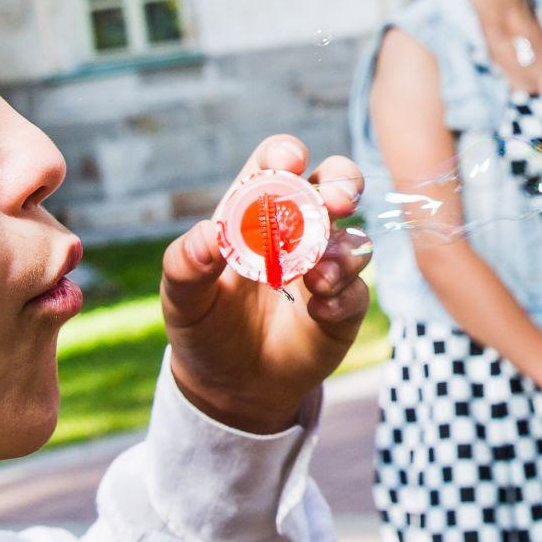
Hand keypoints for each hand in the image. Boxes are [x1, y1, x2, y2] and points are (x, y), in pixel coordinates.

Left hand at [162, 136, 370, 434]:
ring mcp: (326, 266)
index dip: (287, 154)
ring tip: (317, 279)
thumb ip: (187, 264)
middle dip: (343, 183)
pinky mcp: (345, 306)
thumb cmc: (203, 328)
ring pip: (355, 238)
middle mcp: (298, 231)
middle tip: (337, 201)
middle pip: (335, 184)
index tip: (292, 161)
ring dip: (343, 252)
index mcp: (255, 213)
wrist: (230, 387)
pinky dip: (343, 297)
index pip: (277, 166)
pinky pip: (359, 290)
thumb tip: (208, 235)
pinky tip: (318, 312)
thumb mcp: (182, 299)